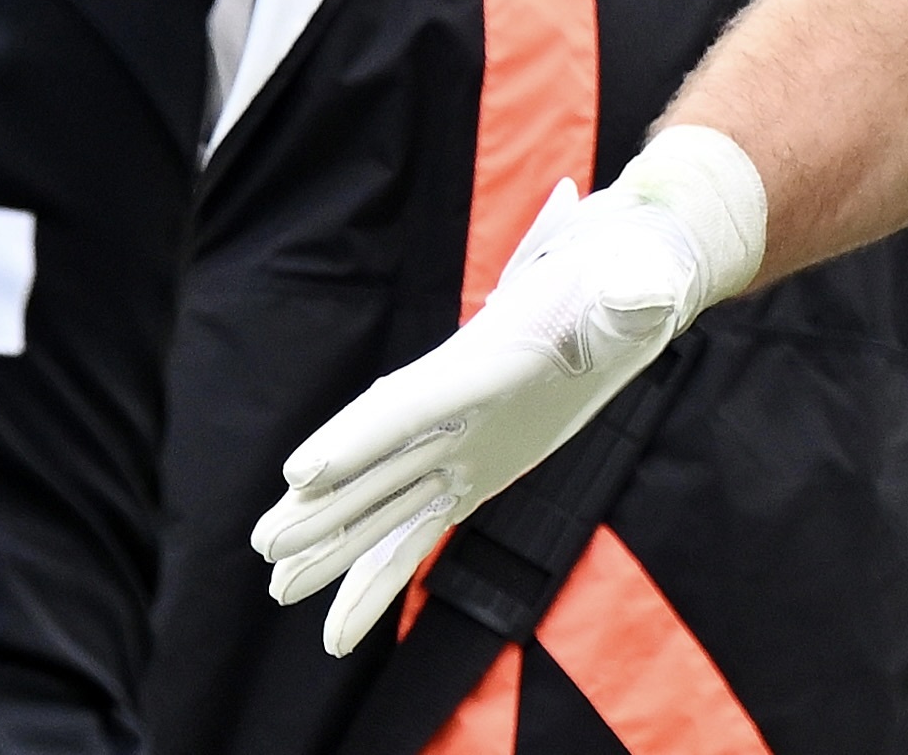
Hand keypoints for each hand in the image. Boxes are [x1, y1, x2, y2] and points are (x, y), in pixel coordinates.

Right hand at [253, 126, 764, 653]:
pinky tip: (340, 629)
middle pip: (377, 461)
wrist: (626, 283)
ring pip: (383, 505)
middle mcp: (461, 405)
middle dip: (323, 503)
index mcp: (490, 358)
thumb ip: (634, 291)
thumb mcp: (637, 279)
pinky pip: (415, 531)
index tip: (306, 472)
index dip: (362, 436)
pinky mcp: (475, 472)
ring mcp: (462, 443)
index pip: (415, 402)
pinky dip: (378, 577)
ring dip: (334, 547)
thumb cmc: (630, 277)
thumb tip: (641, 296)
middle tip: (266, 542)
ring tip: (277, 588)